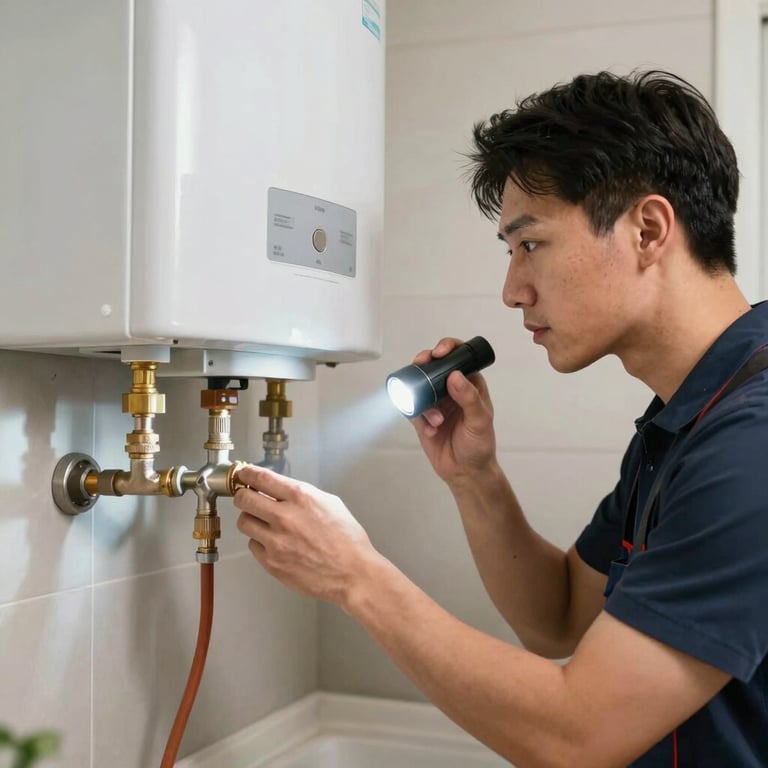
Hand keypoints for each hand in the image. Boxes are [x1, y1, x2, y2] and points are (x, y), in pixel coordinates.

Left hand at [234, 465, 378, 605]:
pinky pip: (253, 545)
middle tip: (247, 498)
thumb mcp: (330, 503)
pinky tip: (275, 543)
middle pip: (244, 499)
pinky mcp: (271, 562)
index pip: (260, 478)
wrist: (352, 573)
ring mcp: (276, 541)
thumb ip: (301, 494)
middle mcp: (284, 517)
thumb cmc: (347, 540)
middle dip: (243, 496)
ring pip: (244, 522)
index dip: (246, 474)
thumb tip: (279, 489)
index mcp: (300, 497)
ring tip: (264, 523)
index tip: (243, 475)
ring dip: (251, 519)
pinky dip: (260, 542)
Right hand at [410, 338, 496, 483]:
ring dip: (422, 400)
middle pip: (432, 366)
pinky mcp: (421, 417)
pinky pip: (411, 408)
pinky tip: (430, 430)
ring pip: (419, 386)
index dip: (447, 348)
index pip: (458, 358)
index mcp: (469, 384)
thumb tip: (455, 375)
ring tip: (435, 420)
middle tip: (420, 365)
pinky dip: (418, 418)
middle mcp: (450, 389)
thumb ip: (469, 398)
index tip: (439, 352)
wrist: (465, 472)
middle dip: (425, 365)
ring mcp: (434, 402)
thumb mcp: (479, 421)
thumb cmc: (479, 446)